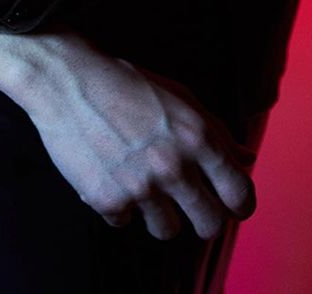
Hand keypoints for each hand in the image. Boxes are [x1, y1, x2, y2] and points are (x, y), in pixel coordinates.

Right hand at [17, 35, 256, 239]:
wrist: (66, 81)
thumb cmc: (123, 82)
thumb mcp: (178, 96)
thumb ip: (216, 130)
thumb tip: (245, 158)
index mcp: (196, 137)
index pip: (239, 194)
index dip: (238, 204)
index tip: (229, 204)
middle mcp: (172, 166)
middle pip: (209, 225)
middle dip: (202, 219)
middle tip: (188, 206)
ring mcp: (140, 187)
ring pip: (167, 231)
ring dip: (158, 214)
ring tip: (142, 186)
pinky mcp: (107, 199)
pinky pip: (124, 222)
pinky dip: (118, 205)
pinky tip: (111, 177)